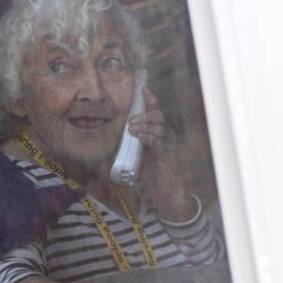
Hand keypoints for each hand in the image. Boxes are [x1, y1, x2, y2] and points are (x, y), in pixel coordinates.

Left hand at [129, 89, 194, 219]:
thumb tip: (113, 136)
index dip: (151, 101)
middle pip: (160, 117)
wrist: (164, 194)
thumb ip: (129, 145)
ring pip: (161, 127)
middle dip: (146, 114)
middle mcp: (166, 137)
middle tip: (131, 120)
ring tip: (132, 128)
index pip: (156, 113)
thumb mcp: (137, 156)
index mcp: (158, 134)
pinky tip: (140, 136)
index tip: (144, 89)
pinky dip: (149, 137)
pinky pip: (160, 142)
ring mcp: (169, 146)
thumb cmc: (151, 174)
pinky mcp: (169, 156)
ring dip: (145, 125)